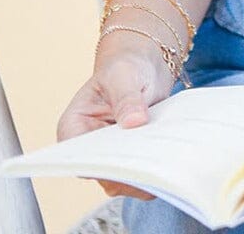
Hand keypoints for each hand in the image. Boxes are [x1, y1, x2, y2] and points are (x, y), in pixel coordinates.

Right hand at [56, 34, 176, 200]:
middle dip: (129, 171)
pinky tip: (169, 154)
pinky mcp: (132, 155)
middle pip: (105, 173)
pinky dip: (155, 166)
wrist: (145, 64)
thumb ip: (126, 98)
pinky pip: (142, 170)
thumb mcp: (124, 75)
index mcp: (74, 127)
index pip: (81, 158)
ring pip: (125, 178)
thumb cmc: (126, 65)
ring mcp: (111, 153)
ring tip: (165, 157)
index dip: (103, 164)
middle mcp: (89, 147)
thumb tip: (134, 122)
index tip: (128, 160)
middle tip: (154, 162)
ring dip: (145, 171)